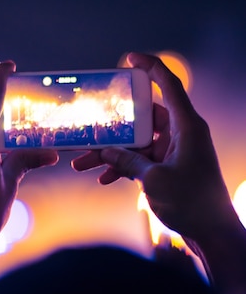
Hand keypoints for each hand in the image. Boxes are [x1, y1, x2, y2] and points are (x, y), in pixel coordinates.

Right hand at [71, 53, 235, 243]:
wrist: (211, 233)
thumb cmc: (191, 202)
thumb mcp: (153, 179)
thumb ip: (127, 161)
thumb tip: (104, 151)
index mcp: (186, 126)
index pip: (169, 85)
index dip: (150, 67)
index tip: (128, 59)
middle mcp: (180, 134)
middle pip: (142, 119)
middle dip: (112, 127)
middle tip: (88, 127)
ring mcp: (174, 152)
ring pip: (135, 143)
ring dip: (110, 153)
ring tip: (82, 163)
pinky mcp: (169, 168)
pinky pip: (139, 160)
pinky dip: (121, 167)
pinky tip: (103, 179)